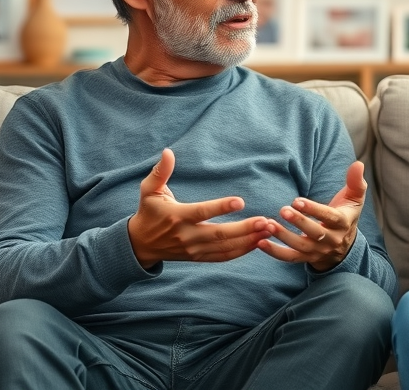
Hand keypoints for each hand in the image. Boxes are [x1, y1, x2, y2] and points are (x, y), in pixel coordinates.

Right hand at [128, 148, 270, 268]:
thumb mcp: (149, 190)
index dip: (221, 207)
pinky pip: (223, 257)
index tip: (240, 201)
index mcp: (177, 216)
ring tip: (268, 230)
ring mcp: (194, 249)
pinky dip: (241, 251)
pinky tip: (258, 242)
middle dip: (244, 229)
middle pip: (219, 234)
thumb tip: (168, 152)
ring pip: (225, 248)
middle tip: (266, 221)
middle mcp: (187, 235)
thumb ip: (160, 172)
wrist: (140, 244)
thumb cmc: (148, 212)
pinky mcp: (199, 257)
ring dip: (249, 240)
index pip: (202, 212)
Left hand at [258, 161, 366, 271]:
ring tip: (268, 224)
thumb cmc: (346, 214)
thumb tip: (358, 164)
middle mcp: (331, 239)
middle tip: (282, 210)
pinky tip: (260, 242)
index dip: (313, 210)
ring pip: (300, 246)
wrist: (344, 245)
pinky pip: (290, 257)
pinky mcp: (306, 258)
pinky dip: (275, 252)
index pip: (329, 217)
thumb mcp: (355, 198)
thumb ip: (356, 181)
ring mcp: (318, 251)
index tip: (297, 201)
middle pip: (314, 233)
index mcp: (343, 223)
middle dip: (298, 222)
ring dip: (283, 236)